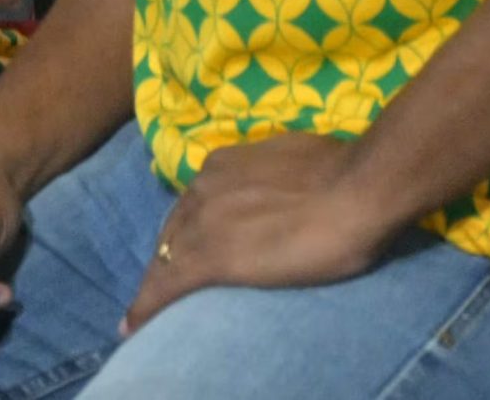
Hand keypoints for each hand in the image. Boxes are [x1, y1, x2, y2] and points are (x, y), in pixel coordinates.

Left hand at [120, 133, 401, 335]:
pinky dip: (148, 308)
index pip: (194, 205)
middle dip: (170, 257)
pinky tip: (134, 327)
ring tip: (147, 312)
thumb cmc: (343, 174)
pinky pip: (167, 287)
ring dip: (157, 285)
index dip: (189, 231)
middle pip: (174, 231)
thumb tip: (288, 188)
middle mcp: (203, 188)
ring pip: (166, 259)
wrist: (355, 191)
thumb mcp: (294, 161)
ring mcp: (203, 222)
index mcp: (223, 165)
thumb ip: (276, 178)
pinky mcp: (210, 258)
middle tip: (171, 284)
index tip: (188, 250)